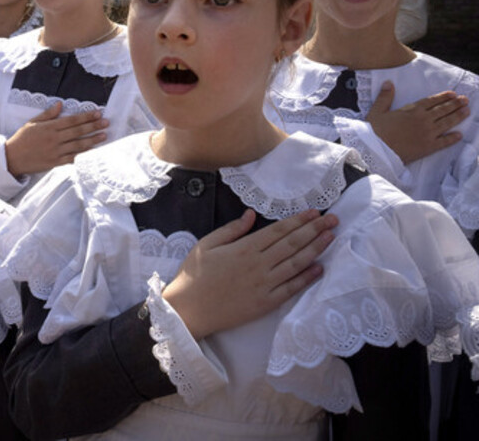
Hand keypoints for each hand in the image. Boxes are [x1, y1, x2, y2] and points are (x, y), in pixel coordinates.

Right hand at [4, 102, 108, 176]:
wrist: (12, 158)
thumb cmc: (22, 139)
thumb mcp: (32, 123)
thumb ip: (48, 114)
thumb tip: (60, 104)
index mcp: (49, 127)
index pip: (72, 120)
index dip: (86, 116)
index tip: (98, 113)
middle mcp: (54, 139)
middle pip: (78, 131)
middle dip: (94, 126)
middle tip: (106, 122)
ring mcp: (55, 151)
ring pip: (78, 145)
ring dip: (92, 140)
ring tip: (104, 136)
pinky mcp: (55, 162)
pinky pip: (72, 158)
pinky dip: (83, 155)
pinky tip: (92, 151)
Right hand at [162, 209, 335, 339]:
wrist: (188, 310)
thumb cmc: (193, 276)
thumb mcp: (206, 245)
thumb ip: (231, 230)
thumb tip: (251, 215)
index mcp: (243, 248)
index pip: (279, 230)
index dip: (299, 220)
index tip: (315, 213)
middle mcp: (258, 265)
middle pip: (293, 244)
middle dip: (315, 230)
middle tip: (334, 220)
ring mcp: (264, 285)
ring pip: (296, 263)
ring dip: (316, 249)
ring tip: (331, 238)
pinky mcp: (265, 303)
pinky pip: (291, 288)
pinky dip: (307, 278)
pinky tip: (319, 268)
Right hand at [367, 81, 467, 163]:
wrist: (375, 150)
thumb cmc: (374, 131)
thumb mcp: (376, 111)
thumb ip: (385, 97)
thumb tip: (389, 83)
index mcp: (412, 110)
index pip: (431, 101)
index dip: (443, 97)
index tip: (453, 94)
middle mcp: (423, 120)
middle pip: (443, 110)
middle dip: (455, 104)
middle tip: (465, 100)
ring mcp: (428, 134)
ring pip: (447, 123)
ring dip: (458, 116)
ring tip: (467, 111)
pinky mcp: (428, 147)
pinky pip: (444, 142)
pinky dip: (452, 138)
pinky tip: (459, 135)